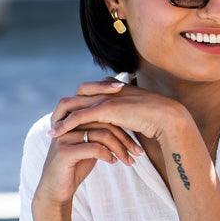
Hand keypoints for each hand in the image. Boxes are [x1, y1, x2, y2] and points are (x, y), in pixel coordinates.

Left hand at [47, 78, 187, 146]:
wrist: (168, 116)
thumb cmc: (159, 117)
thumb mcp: (140, 112)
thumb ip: (130, 112)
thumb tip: (129, 120)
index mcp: (116, 87)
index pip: (89, 90)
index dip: (78, 103)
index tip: (69, 115)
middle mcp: (108, 89)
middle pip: (77, 95)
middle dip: (64, 109)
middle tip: (55, 121)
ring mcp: (106, 97)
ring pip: (73, 104)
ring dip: (59, 117)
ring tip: (51, 130)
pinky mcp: (105, 109)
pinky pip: (78, 116)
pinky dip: (65, 124)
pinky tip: (56, 133)